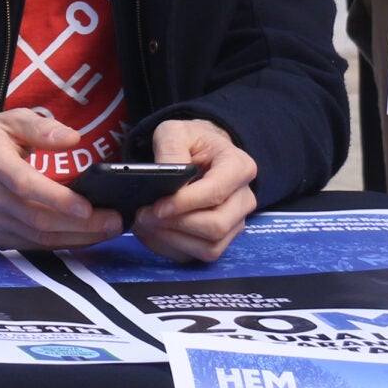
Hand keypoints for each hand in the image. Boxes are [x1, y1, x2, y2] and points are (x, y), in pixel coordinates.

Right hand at [0, 110, 122, 250]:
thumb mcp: (8, 120)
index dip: (58, 199)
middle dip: (81, 225)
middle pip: (37, 218)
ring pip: (37, 237)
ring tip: (107, 230)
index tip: (89, 206)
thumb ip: (41, 128)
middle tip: (115, 221)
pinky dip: (60, 244)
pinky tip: (82, 236)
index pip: (24, 184)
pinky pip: (31, 246)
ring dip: (76, 238)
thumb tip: (72, 139)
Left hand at [131, 119, 258, 261]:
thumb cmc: (189, 142)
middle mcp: (244, 199)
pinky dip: (171, 248)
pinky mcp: (221, 239)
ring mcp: (235, 223)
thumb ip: (171, 147)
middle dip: (176, 225)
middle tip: (143, 215)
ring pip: (210, 247)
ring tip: (145, 223)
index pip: (216, 193)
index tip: (157, 206)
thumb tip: (167, 172)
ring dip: (172, 240)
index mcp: (239, 167)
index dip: (185, 203)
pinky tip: (152, 232)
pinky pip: (198, 256)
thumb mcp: (175, 131)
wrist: (199, 155)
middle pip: (216, 226)